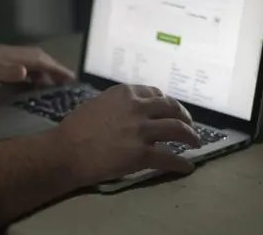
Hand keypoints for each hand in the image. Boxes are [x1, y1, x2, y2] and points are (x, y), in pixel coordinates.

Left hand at [0, 41, 74, 87]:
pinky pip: (13, 75)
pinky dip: (23, 82)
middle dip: (52, 71)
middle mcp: (4, 56)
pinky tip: (24, 91)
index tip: (72, 79)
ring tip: (49, 92)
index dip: (56, 68)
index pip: (37, 59)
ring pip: (24, 68)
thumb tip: (28, 71)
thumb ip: (3, 70)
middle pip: (35, 61)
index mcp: (6, 54)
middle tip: (65, 87)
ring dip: (38, 78)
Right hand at [56, 84, 199, 186]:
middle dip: (184, 116)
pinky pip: (169, 158)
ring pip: (177, 129)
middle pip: (171, 108)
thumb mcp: (97, 104)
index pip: (155, 93)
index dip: (166, 102)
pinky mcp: (142, 153)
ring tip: (196, 143)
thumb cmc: (75, 128)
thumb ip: (117, 105)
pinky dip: (181, 163)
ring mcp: (142, 130)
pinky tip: (187, 167)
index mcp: (125, 93)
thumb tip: (127, 112)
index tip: (169, 109)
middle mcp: (138, 108)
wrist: (66, 151)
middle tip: (189, 125)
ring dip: (190, 136)